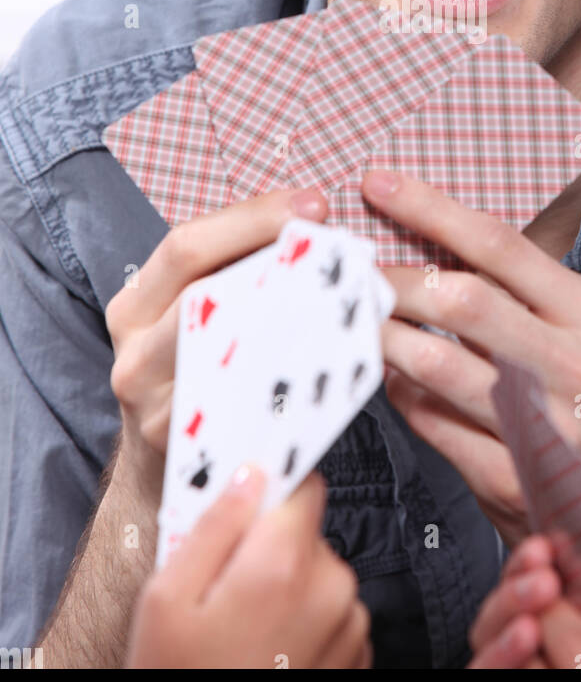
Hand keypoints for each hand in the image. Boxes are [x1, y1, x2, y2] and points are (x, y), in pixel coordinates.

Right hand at [106, 188, 327, 469]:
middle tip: (340, 246)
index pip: (188, 245)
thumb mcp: (194, 317)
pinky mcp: (188, 453)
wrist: (167, 476)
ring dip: (288, 320)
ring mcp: (154, 408)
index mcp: (136, 306)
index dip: (252, 217)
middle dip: (277, 263)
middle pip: (200, 291)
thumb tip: (315, 228)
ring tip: (345, 298)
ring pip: (222, 352)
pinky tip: (335, 366)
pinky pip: (243, 411)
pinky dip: (292, 384)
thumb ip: (236, 276)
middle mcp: (133, 353)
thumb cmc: (198, 375)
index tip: (314, 205)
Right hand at [126, 468, 371, 668]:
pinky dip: (303, 622)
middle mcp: (331, 588)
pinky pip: (330, 612)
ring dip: (286, 587)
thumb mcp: (166, 600)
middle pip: (305, 530)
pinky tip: (265, 651)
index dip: (269, 487)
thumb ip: (213, 525)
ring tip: (240, 630)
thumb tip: (247, 473)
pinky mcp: (356, 657)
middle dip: (266, 546)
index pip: (302, 481)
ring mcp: (349, 626)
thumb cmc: (179, 681)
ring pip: (317, 572)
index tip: (244, 499)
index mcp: (283, 564)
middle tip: (220, 587)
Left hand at [363, 169, 580, 608]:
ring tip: (356, 320)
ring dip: (384, 336)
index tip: (378, 182)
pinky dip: (400, 394)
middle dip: (393, 278)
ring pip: (438, 363)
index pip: (501, 245)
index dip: (431, 209)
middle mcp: (576, 367)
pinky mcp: (512, 481)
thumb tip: (432, 248)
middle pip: (463, 299)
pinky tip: (389, 377)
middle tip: (351, 270)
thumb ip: (522, 297)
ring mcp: (545, 429)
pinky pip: (432, 423)